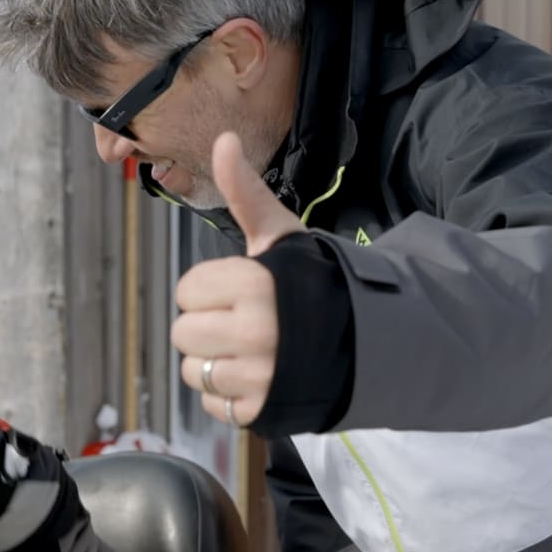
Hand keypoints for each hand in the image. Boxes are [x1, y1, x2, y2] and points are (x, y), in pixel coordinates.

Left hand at [170, 132, 302, 426]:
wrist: (366, 338)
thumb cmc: (315, 283)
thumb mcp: (282, 235)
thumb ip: (246, 193)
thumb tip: (222, 140)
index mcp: (254, 284)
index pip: (187, 292)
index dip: (207, 290)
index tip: (238, 291)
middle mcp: (256, 332)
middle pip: (184, 335)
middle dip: (206, 328)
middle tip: (241, 322)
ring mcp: (260, 376)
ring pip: (195, 373)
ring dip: (214, 363)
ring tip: (248, 351)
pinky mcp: (263, 410)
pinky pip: (214, 405)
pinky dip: (227, 396)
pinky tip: (254, 376)